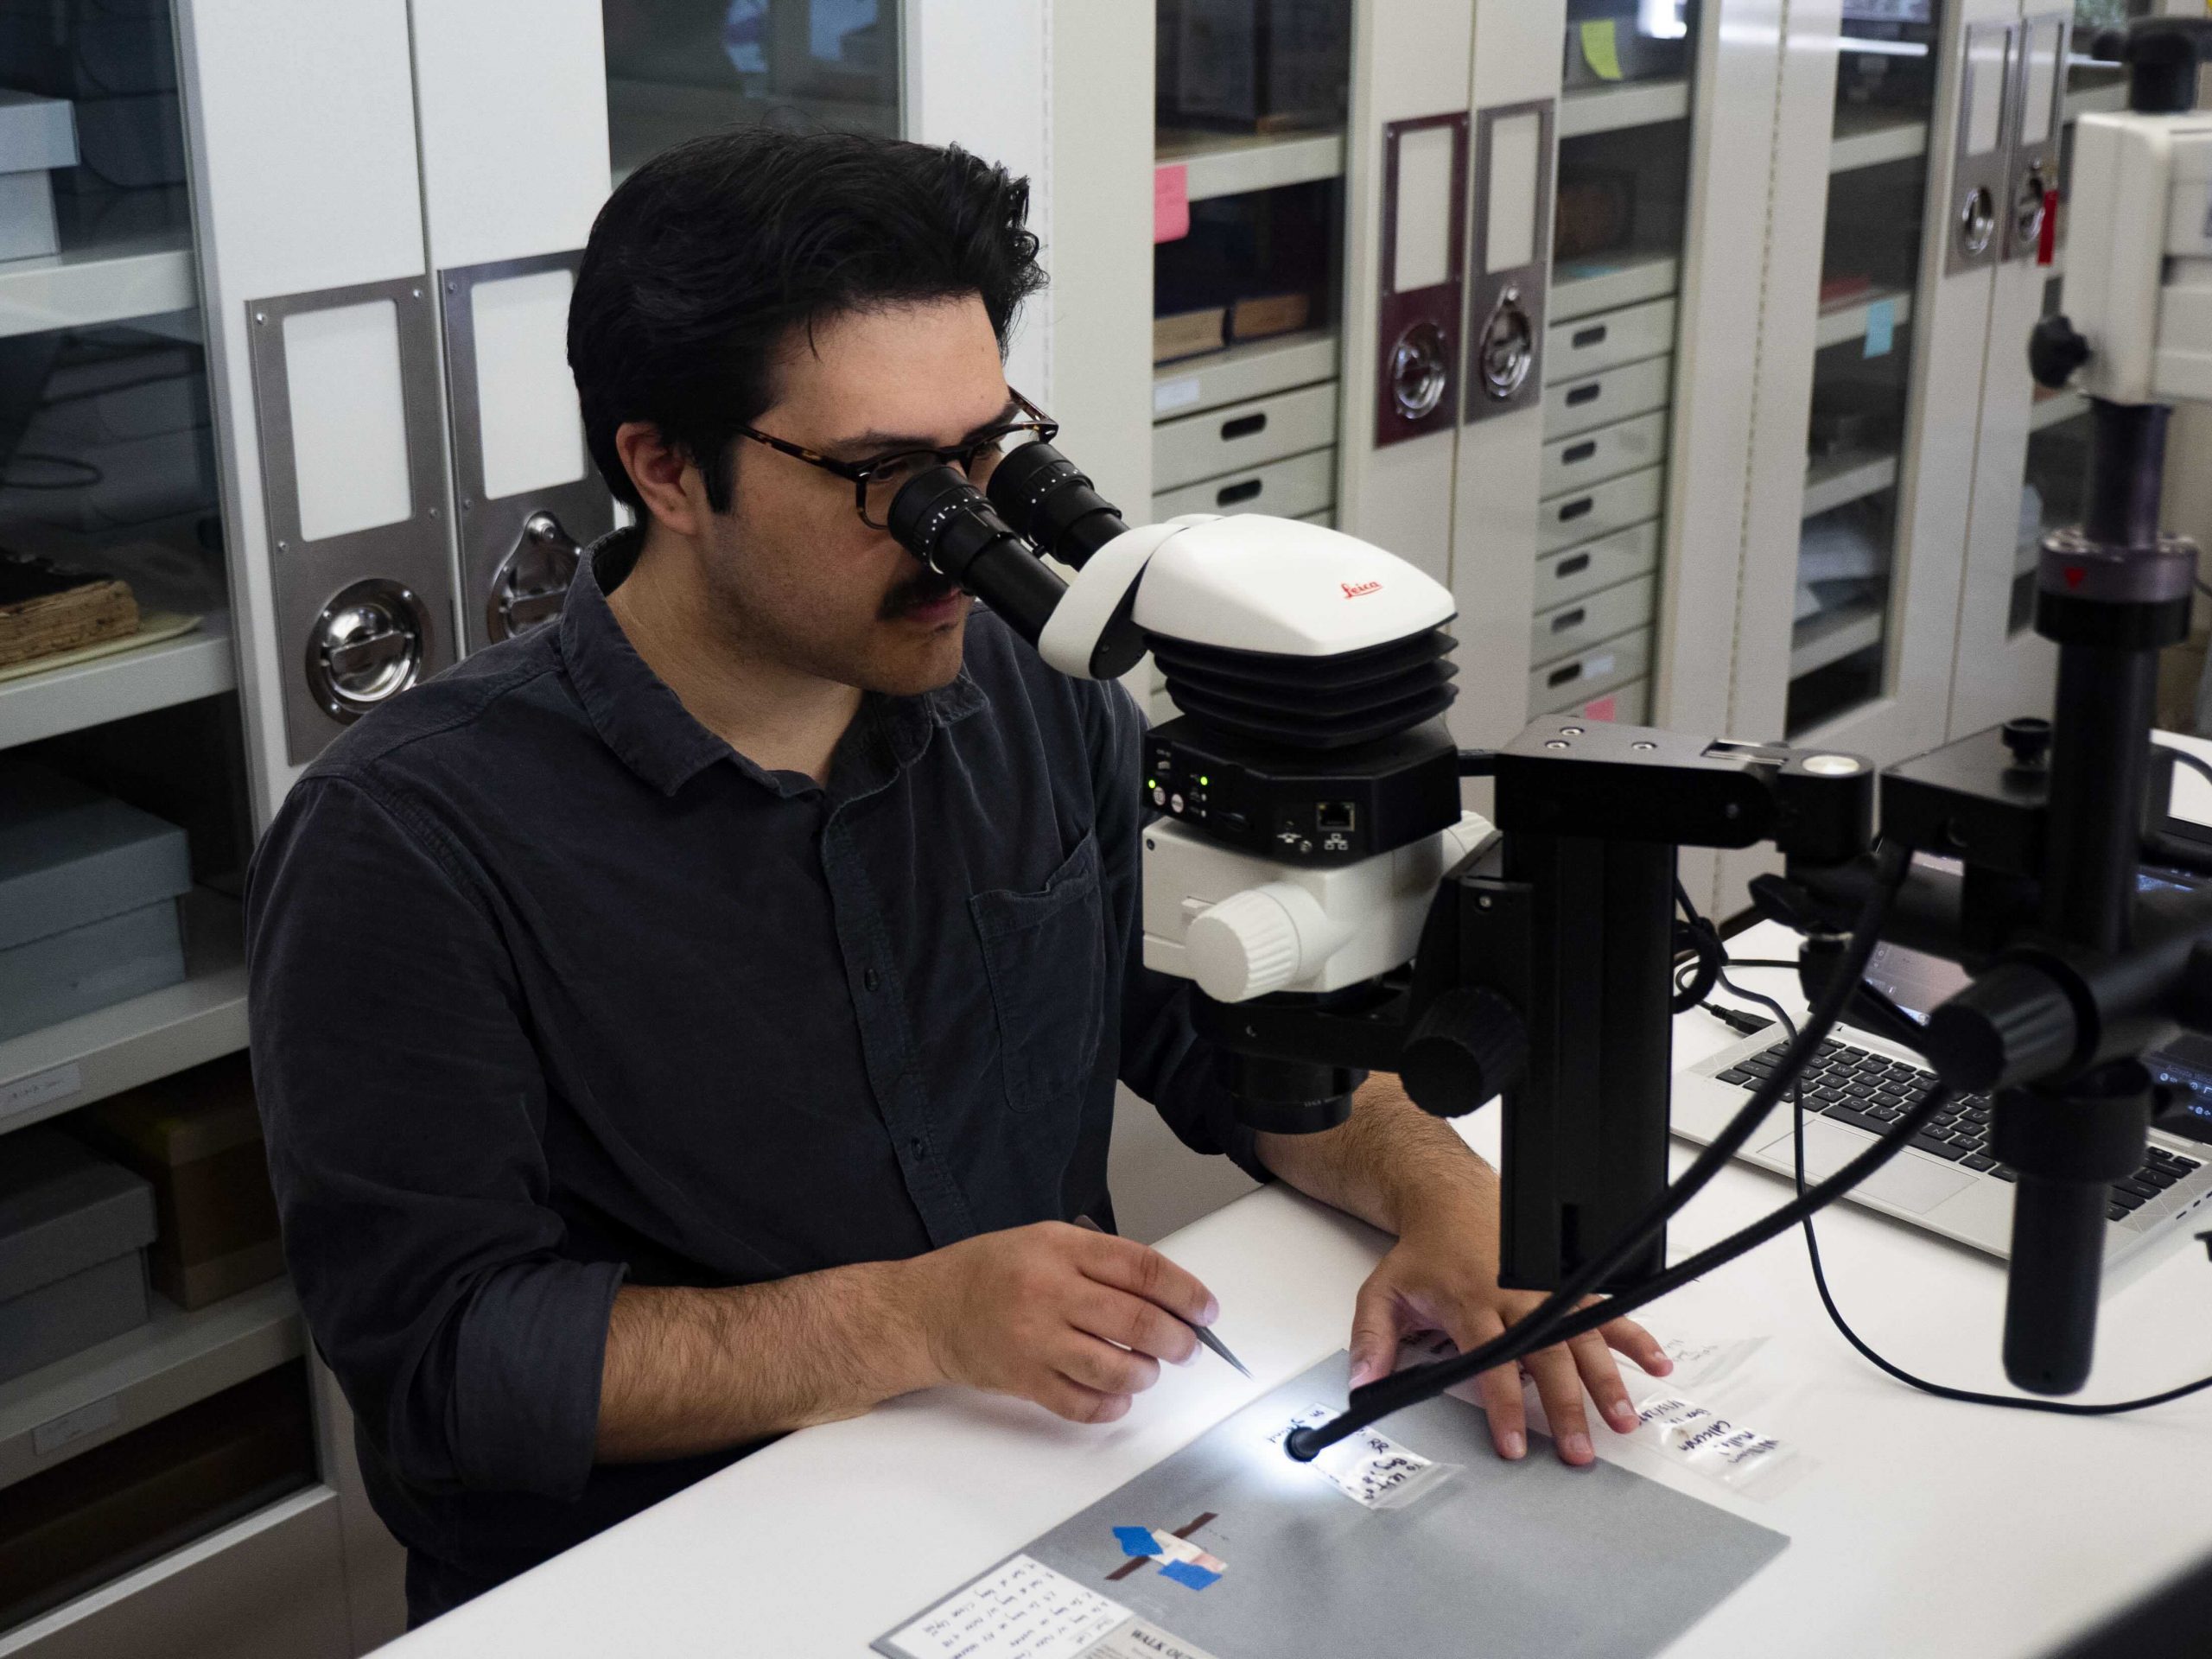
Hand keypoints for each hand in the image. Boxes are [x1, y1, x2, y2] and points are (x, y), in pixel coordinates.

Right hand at [908, 1222, 1217, 1424]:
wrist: (928, 1309)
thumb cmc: (989, 1272)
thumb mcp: (1046, 1241)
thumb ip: (1100, 1263)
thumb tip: (1164, 1295)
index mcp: (1061, 1249)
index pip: (1142, 1268)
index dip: (1185, 1291)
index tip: (1205, 1309)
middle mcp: (1050, 1292)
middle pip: (1137, 1321)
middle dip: (1177, 1339)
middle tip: (1188, 1346)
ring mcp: (1036, 1339)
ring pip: (1115, 1367)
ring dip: (1146, 1373)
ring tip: (1148, 1369)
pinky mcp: (1024, 1379)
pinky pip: (1082, 1404)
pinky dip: (1111, 1406)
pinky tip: (1117, 1396)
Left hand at [1346, 1191, 1671, 1467]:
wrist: (1451, 1196)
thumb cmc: (1424, 1250)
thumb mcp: (1384, 1290)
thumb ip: (1372, 1341)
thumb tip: (1362, 1387)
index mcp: (1471, 1302)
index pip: (1490, 1364)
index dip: (1503, 1407)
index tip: (1514, 1445)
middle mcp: (1516, 1296)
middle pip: (1546, 1357)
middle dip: (1566, 1408)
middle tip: (1579, 1451)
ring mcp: (1547, 1287)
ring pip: (1583, 1337)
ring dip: (1608, 1380)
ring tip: (1625, 1420)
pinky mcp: (1567, 1279)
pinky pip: (1605, 1309)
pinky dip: (1634, 1336)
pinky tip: (1657, 1364)